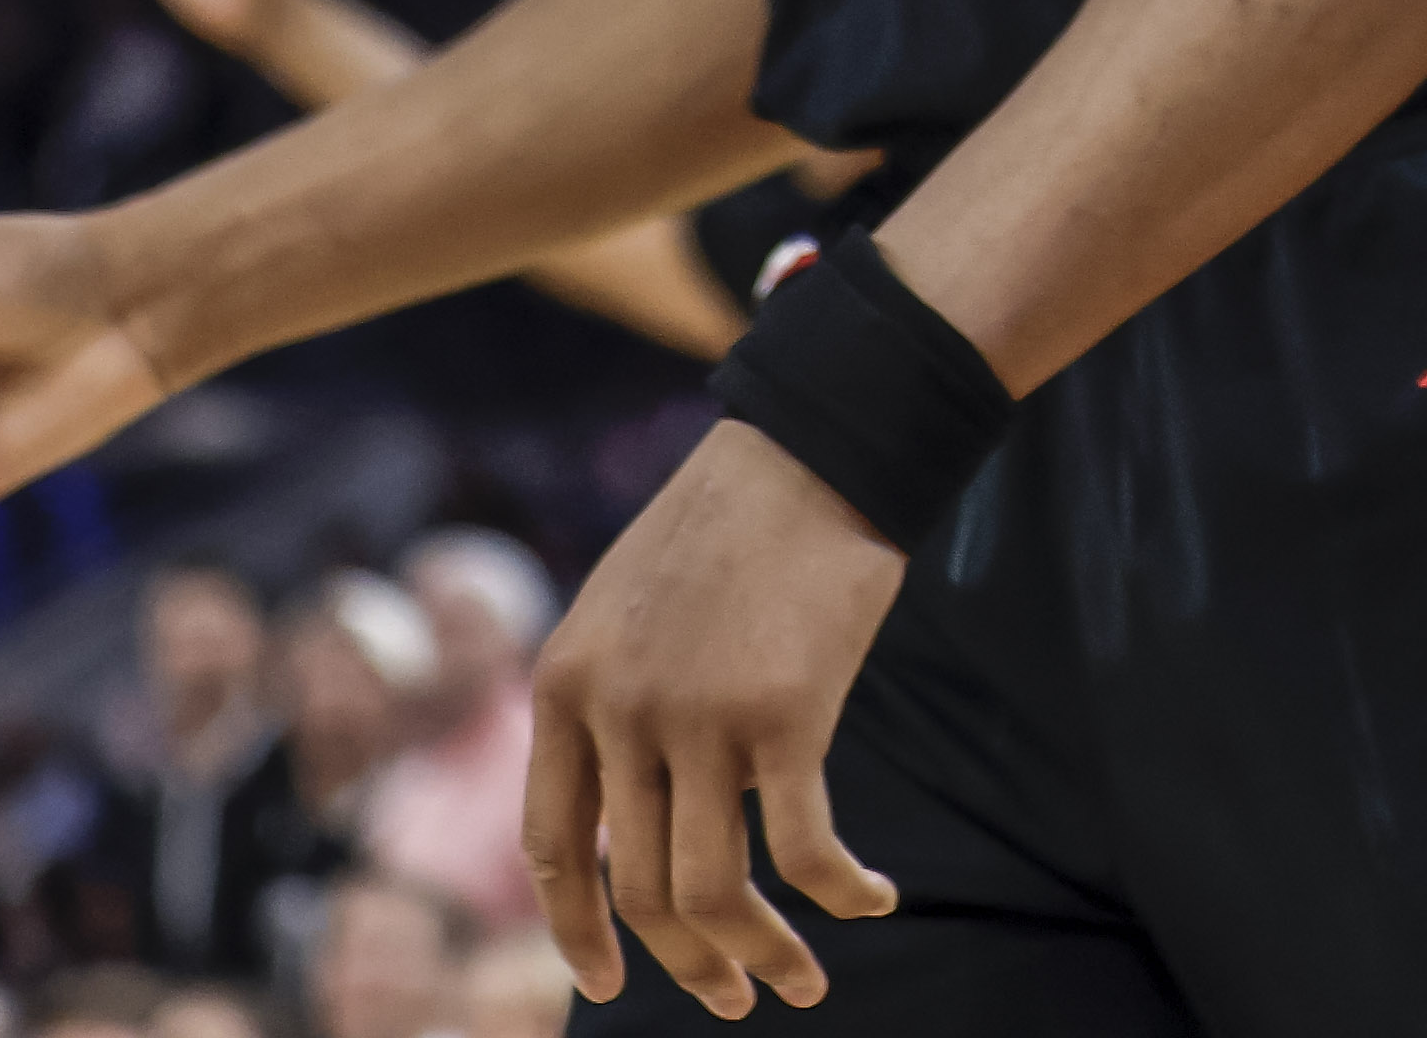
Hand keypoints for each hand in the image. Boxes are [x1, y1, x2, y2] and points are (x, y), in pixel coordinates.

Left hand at [527, 421, 906, 1016]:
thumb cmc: (736, 521)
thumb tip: (642, 805)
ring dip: (761, 953)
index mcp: (564, 686)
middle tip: (736, 997)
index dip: (579, 931)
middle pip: (640, 887)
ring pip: (713, 889)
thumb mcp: (631, 605)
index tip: (614, 977)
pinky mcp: (785, 715)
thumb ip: (614, 698)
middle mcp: (618, 712)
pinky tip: (872, 900)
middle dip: (688, 963)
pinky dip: (836, 893)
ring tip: (803, 981)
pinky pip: (803, 849)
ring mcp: (697, 716)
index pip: (554, 849)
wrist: (819, 445)